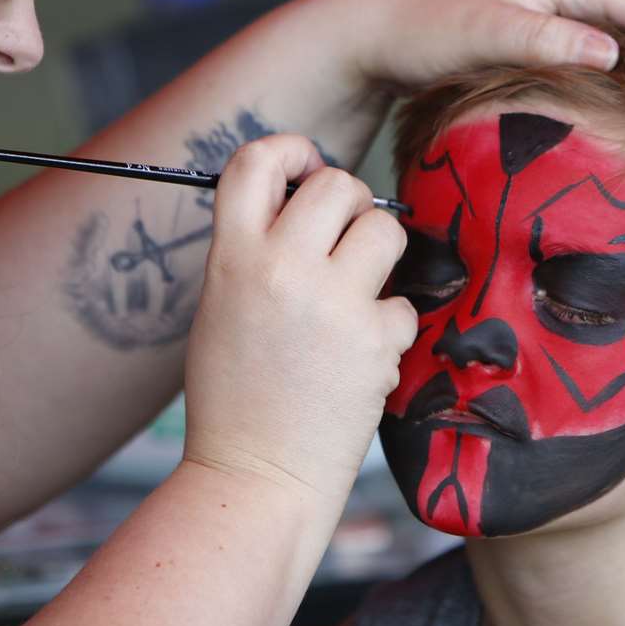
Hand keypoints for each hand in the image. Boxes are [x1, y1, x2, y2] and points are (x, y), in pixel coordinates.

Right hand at [183, 136, 418, 497]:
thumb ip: (255, 250)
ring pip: (385, 228)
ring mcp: (331, 301)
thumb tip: (305, 200)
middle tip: (344, 242)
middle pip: (337, 183)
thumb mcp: (222, 307)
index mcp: (231, 257)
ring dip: (380, 254)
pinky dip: (387, 327)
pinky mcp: (374, 339)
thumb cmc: (236, 397)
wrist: (255, 476)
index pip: (257, 160)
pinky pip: (402, 303)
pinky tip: (359, 359)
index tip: (307, 167)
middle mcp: (280, 267)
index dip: (291, 149)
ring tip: (357, 295)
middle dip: (350, 205)